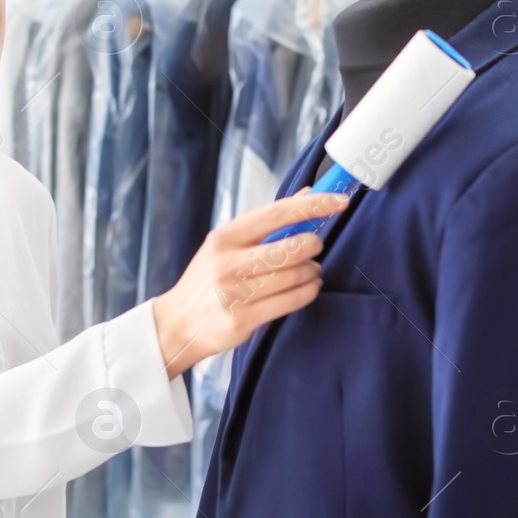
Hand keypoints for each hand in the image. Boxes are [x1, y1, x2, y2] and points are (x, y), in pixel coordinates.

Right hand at [151, 189, 349, 376]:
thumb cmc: (209, 280)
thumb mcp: (228, 245)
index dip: (312, 206)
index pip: (276, 214)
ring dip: (312, 272)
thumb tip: (308, 193)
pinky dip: (308, 292)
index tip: (338, 201)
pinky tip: (309, 287)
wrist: (178, 323)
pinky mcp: (243, 319)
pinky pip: (290, 301)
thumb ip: (267, 223)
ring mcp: (235, 293)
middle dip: (313, 244)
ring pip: (294, 276)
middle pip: (289, 248)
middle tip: (316, 246)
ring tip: (311, 271)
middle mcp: (228, 263)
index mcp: (225, 237)